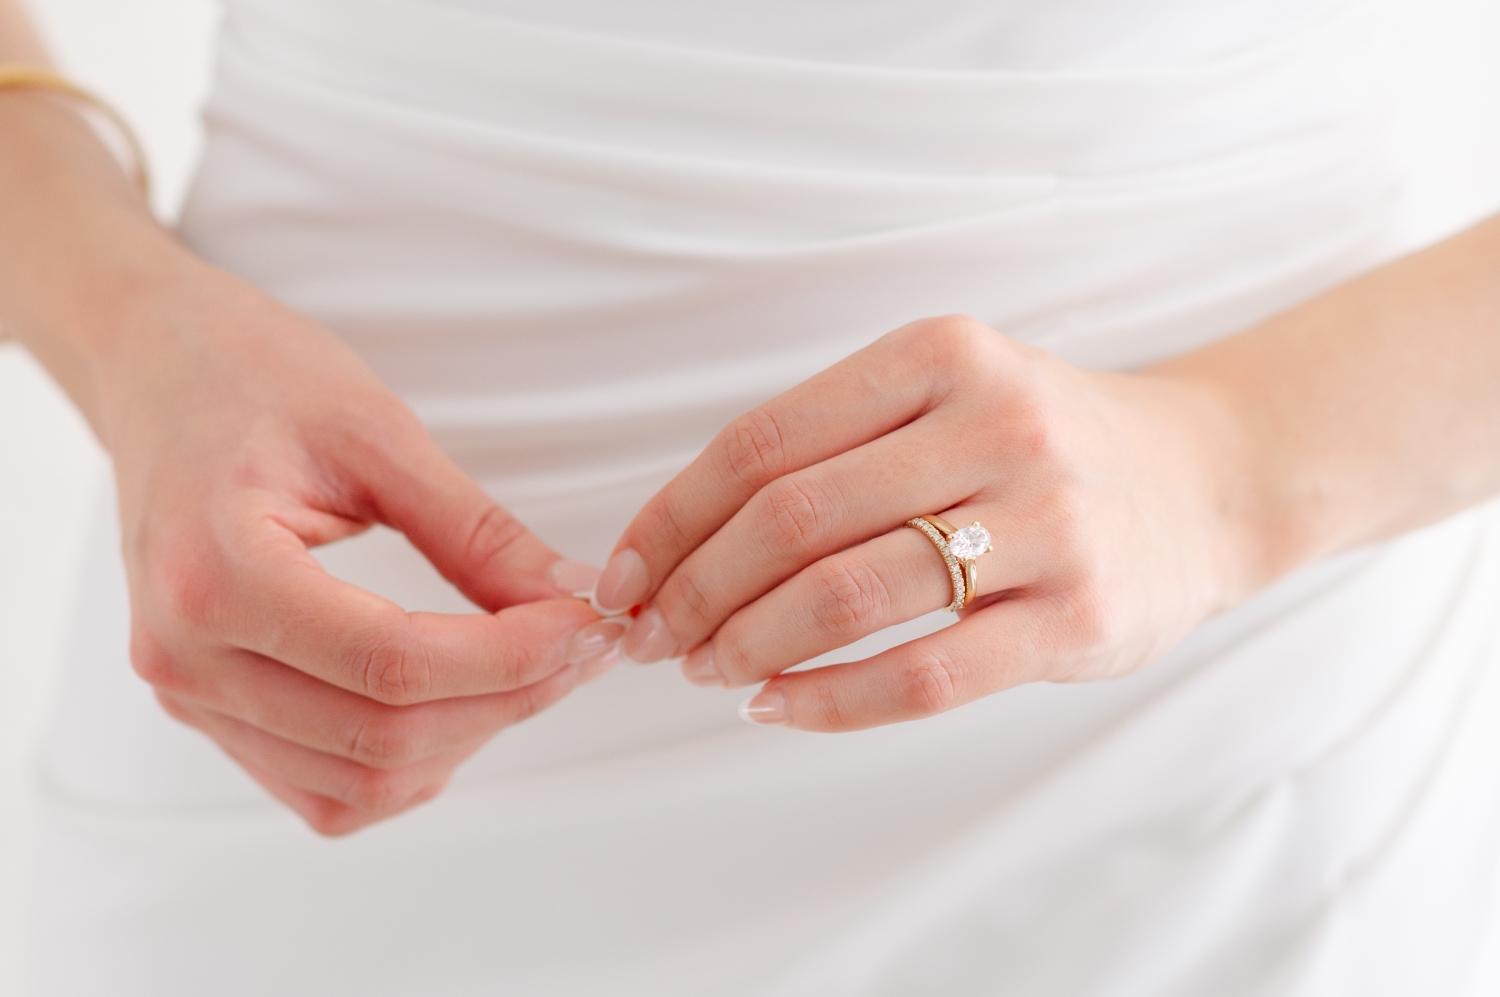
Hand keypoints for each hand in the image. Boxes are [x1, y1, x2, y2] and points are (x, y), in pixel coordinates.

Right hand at [97, 254, 620, 833]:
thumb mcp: (378, 434)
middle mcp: (185, 656)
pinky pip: (321, 789)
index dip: (511, 658)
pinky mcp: (208, 708)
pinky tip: (460, 703)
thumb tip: (572, 598)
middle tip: (582, 645)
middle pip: (381, 736)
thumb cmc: (253, 377)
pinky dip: (405, 767)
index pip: (392, 664)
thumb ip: (476, 532)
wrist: (161, 368)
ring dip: (466, 740)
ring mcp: (189, 694)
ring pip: (358, 785)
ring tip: (532, 669)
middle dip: (508, 699)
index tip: (586, 624)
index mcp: (216, 575)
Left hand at [599, 315, 1260, 730]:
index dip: (671, 517)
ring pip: (846, 596)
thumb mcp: (946, 396)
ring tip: (706, 669)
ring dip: (746, 643)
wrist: (1208, 480)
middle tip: (652, 635)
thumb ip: (833, 448)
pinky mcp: (1080, 618)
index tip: (622, 573)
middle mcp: (994, 426)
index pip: (762, 443)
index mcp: (939, 357)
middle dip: (693, 590)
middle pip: (790, 520)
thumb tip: (680, 543)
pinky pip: (924, 675)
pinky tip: (776, 706)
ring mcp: (1046, 523)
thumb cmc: (1041, 444)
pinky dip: (828, 701)